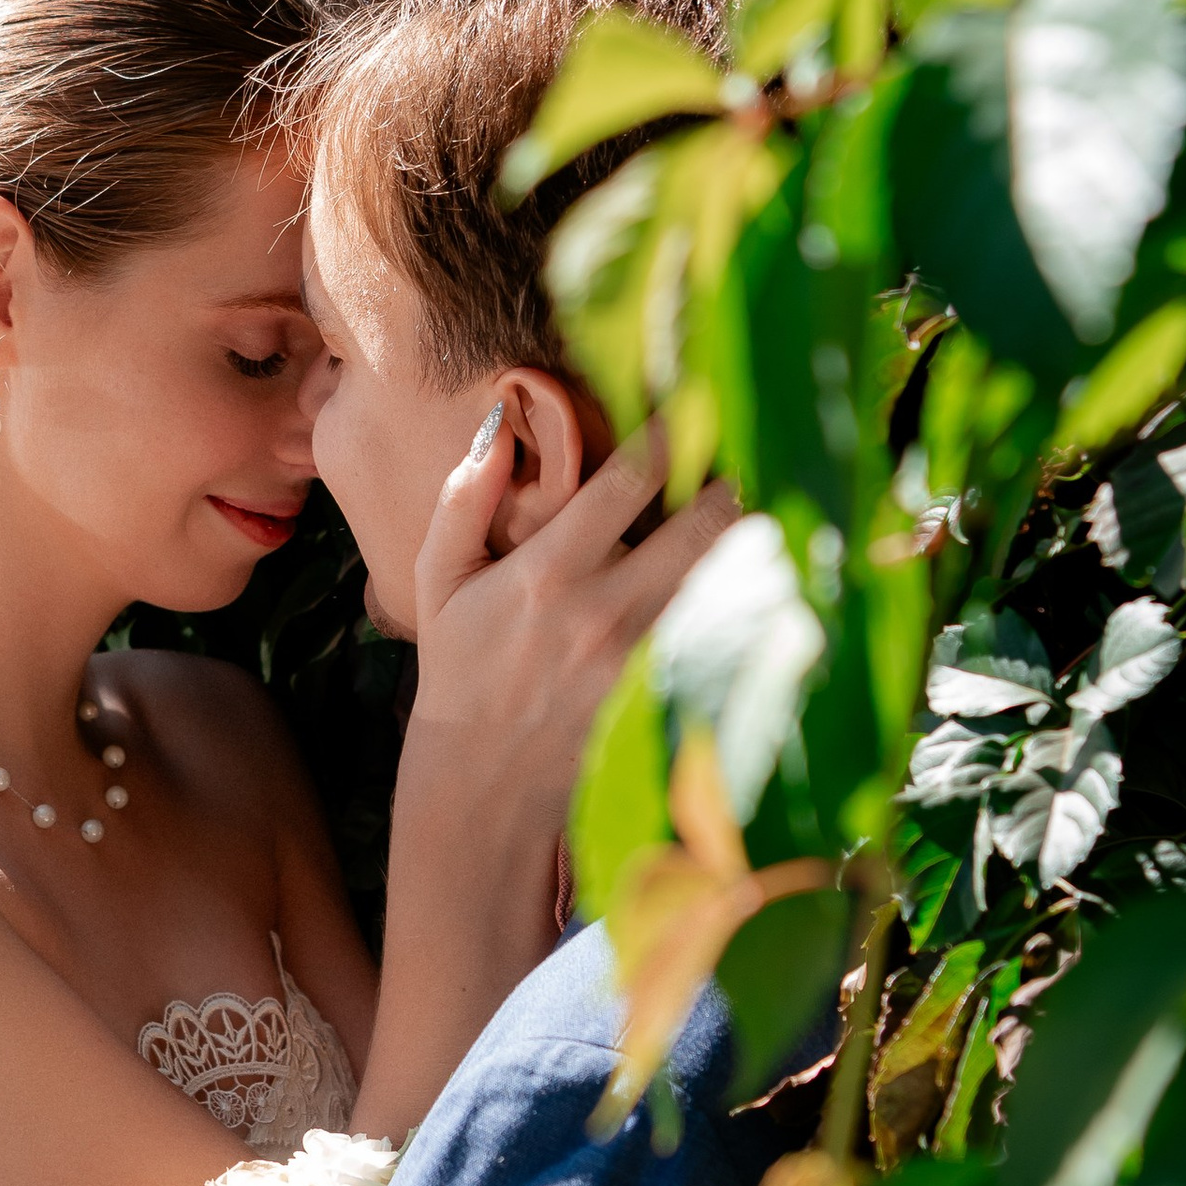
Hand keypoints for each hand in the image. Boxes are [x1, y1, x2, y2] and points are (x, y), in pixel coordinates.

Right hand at [407, 418, 740, 814]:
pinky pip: (721, 632)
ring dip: (741, 540)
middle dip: (726, 485)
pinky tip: (746, 579)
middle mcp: (603, 610)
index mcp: (547, 571)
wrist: (483, 778)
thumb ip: (462, 499)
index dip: (669, 434)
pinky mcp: (664, 693)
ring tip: (747, 513)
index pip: (629, 480)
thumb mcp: (438, 579)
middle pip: (699, 526)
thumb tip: (496, 426)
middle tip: (736, 460)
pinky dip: (740, 600)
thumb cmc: (459, 668)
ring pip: (723, 578)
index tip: (690, 407)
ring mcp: (641, 656)